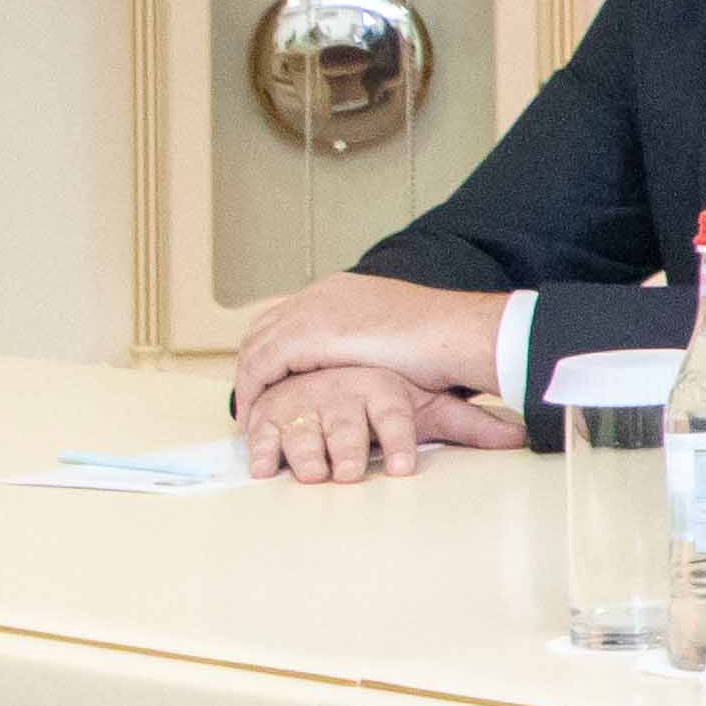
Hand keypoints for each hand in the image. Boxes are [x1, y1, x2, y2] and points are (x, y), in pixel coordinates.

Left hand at [232, 273, 507, 405]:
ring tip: (249, 413)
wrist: (457, 334)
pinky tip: (254, 416)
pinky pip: (259, 366)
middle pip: (265, 326)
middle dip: (254, 362)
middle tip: (252, 396)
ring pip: (256, 346)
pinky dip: (251, 391)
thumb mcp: (402, 334)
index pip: (291, 314)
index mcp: (344, 289)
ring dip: (249, 381)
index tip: (274, 374)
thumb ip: (378, 340)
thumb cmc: (447, 341)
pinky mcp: (303, 336)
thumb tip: (379, 360)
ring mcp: (310, 311)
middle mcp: (320, 294)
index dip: (276, 345)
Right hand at [237, 361, 515, 482]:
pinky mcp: (273, 409)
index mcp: (382, 388)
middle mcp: (343, 391)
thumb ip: (468, 422)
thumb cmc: (383, 392)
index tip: (405, 469)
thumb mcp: (427, 405)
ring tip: (315, 476)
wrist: (333, 355)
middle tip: (354, 475)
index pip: (395, 414)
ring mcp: (305, 399)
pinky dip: (261, 448)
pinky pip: (262, 428)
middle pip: (347, 423)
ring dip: (306, 452)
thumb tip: (521, 436)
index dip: (400, 441)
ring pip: (304, 426)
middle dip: (349, 450)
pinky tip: (264, 468)